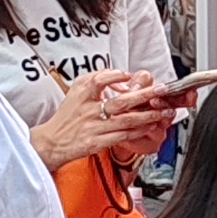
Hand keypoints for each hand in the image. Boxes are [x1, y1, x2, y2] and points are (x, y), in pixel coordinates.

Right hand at [28, 68, 172, 169]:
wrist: (53, 142)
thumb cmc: (68, 116)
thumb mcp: (76, 91)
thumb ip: (96, 79)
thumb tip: (120, 75)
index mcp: (82, 94)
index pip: (99, 80)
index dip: (116, 76)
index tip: (131, 75)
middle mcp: (89, 110)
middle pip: (121, 101)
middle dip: (145, 95)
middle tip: (162, 90)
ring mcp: (94, 127)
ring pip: (127, 120)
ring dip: (148, 116)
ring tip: (163, 111)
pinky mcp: (97, 142)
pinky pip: (122, 136)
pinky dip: (138, 131)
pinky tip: (150, 127)